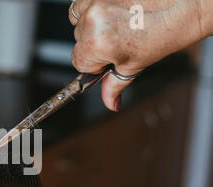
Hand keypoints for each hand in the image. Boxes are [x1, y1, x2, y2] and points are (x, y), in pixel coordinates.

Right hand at [69, 0, 211, 110]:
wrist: (184, 4)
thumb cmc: (166, 31)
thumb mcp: (135, 66)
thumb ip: (114, 86)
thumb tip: (110, 103)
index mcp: (98, 43)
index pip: (78, 62)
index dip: (94, 63)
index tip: (107, 59)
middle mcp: (93, 20)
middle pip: (78, 41)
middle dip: (94, 43)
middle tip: (119, 40)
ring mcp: (95, 0)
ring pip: (77, 20)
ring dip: (91, 24)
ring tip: (116, 24)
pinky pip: (83, 2)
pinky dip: (92, 7)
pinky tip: (113, 11)